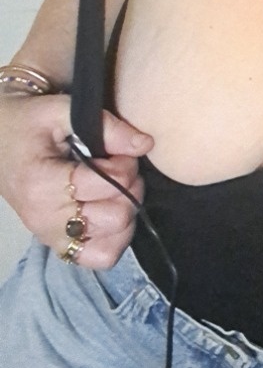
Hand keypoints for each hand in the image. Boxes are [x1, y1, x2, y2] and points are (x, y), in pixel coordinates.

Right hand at [0, 92, 152, 268]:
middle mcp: (46, 220)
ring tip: (112, 187)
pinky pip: (102, 256)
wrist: (0, 143)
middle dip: (128, 186)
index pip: (112, 184)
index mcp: (43, 186)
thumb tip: (144, 144)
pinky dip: (116, 236)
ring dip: (125, 208)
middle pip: (118, 215)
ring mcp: (53, 238)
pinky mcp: (61, 247)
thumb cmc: (28, 125)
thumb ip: (106, 125)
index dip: (125, 163)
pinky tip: (109, 209)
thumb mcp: (60, 110)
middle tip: (115, 167)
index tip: (115, 151)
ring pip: (116, 238)